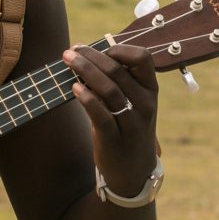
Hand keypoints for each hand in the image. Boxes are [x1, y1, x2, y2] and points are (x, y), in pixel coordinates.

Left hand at [64, 43, 159, 196]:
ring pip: (109, 89)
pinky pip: (101, 115)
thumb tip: (88, 56)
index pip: (143, 58)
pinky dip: (86, 98)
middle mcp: (145, 104)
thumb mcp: (132, 104)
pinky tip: (74, 87)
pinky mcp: (115, 139)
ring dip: (85, 71)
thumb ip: (117, 82)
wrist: (134, 171)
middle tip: (71, 51)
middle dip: (91, 56)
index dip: (118, 48)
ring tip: (68, 62)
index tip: (95, 48)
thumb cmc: (128, 129)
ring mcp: (132, 123)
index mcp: (150, 90)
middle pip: (118, 70)